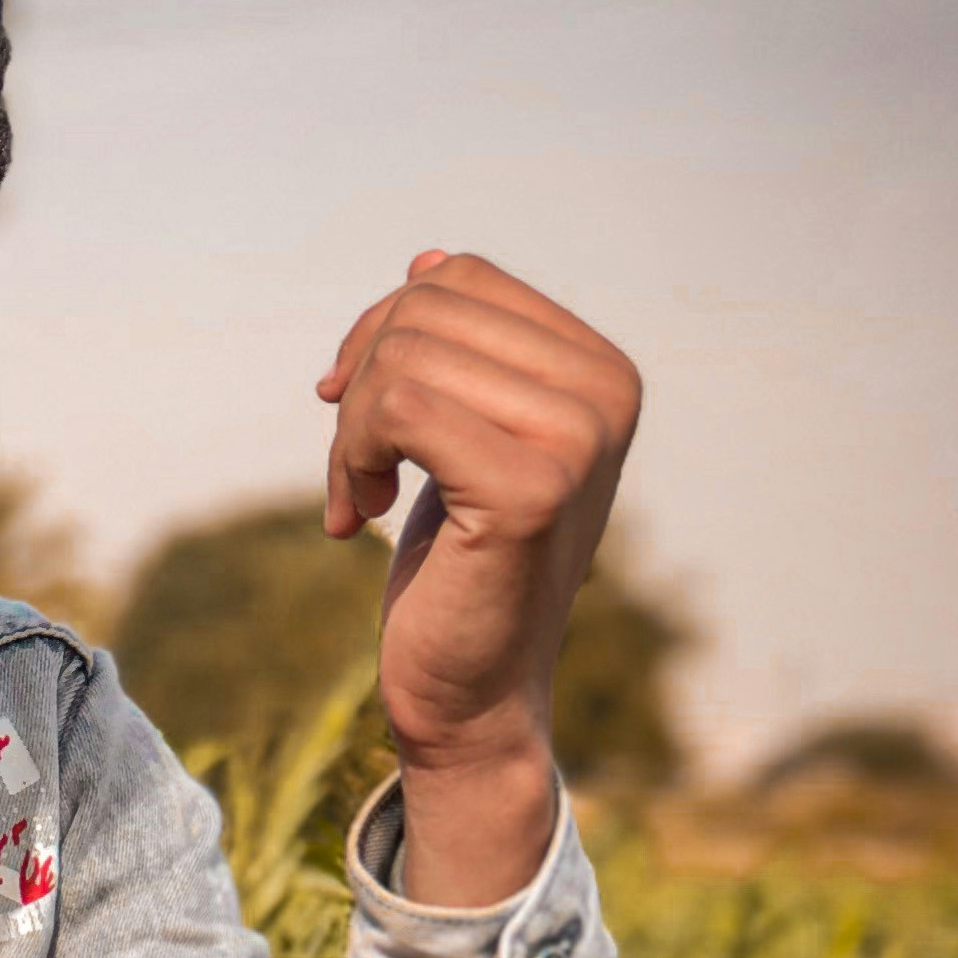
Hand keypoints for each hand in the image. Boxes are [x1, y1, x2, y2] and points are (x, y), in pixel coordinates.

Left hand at [318, 252, 640, 902]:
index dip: (384, 335)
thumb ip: (458, 355)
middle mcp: (607, 395)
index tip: (360, 417)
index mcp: (603, 373)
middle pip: (427, 308)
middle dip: (360, 384)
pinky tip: (356, 519)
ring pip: (404, 356)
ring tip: (358, 499)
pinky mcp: (530, 487)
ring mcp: (578, 439)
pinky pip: (398, 406)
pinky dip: (349, 460)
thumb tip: (426, 258)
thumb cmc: (458, 574)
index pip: (460, 280)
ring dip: (349, 433)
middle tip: (355, 470)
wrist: (472, 699)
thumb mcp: (460, 440)